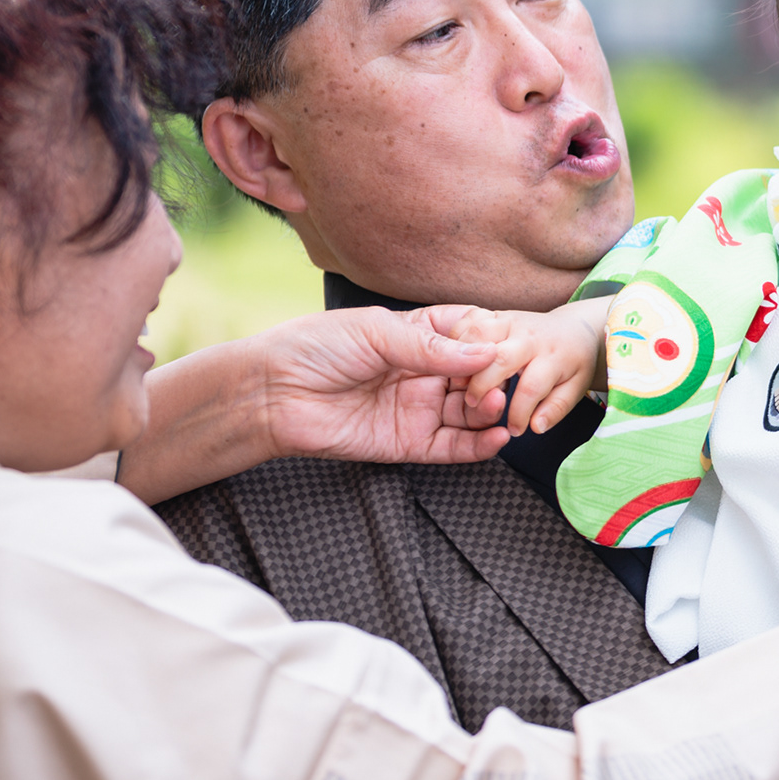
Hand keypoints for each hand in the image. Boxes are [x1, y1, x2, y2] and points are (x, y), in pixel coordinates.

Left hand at [255, 306, 509, 462]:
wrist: (272, 393)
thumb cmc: (315, 348)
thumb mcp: (375, 332)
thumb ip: (429, 346)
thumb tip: (485, 352)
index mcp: (416, 335)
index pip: (469, 334)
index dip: (491, 338)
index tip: (507, 342)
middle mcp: (423, 372)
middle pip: (476, 375)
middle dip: (496, 378)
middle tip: (503, 381)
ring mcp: (418, 408)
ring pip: (470, 412)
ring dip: (490, 411)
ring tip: (497, 407)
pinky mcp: (408, 443)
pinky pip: (452, 447)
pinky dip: (478, 446)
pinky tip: (496, 438)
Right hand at [449, 297, 608, 434]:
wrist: (574, 329)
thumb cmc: (572, 364)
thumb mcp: (575, 389)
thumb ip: (555, 409)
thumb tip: (536, 427)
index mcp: (553, 357)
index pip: (531, 388)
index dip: (518, 413)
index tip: (513, 431)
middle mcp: (532, 336)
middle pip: (501, 358)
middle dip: (482, 385)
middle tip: (472, 404)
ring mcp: (513, 321)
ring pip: (480, 333)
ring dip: (464, 357)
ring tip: (459, 383)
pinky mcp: (499, 314)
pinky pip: (471, 320)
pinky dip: (457, 337)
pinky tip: (453, 358)